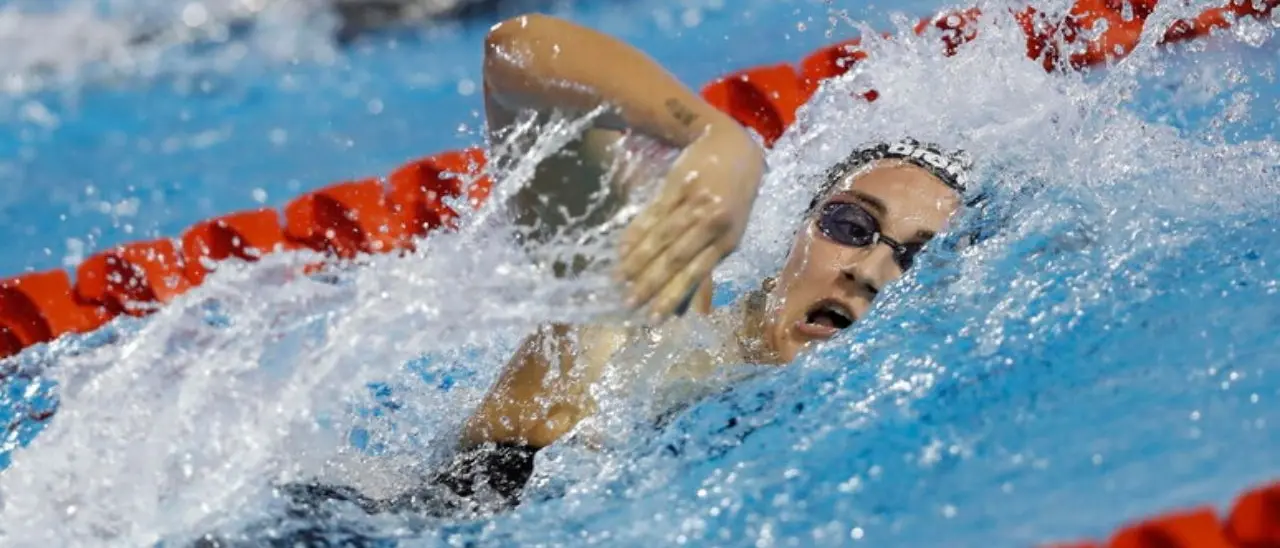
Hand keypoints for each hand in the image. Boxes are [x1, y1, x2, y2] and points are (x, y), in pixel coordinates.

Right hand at [616, 122, 765, 320]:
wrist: (735, 149)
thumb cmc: (733, 199)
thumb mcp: (731, 232)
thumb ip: (708, 260)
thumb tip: (687, 301)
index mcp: (728, 241)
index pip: (694, 274)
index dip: (671, 296)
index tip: (652, 317)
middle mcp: (713, 223)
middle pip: (675, 258)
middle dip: (650, 283)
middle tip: (628, 302)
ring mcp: (695, 203)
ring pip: (661, 237)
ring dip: (638, 260)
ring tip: (619, 278)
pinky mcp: (678, 185)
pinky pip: (653, 213)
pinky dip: (636, 233)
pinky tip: (621, 249)